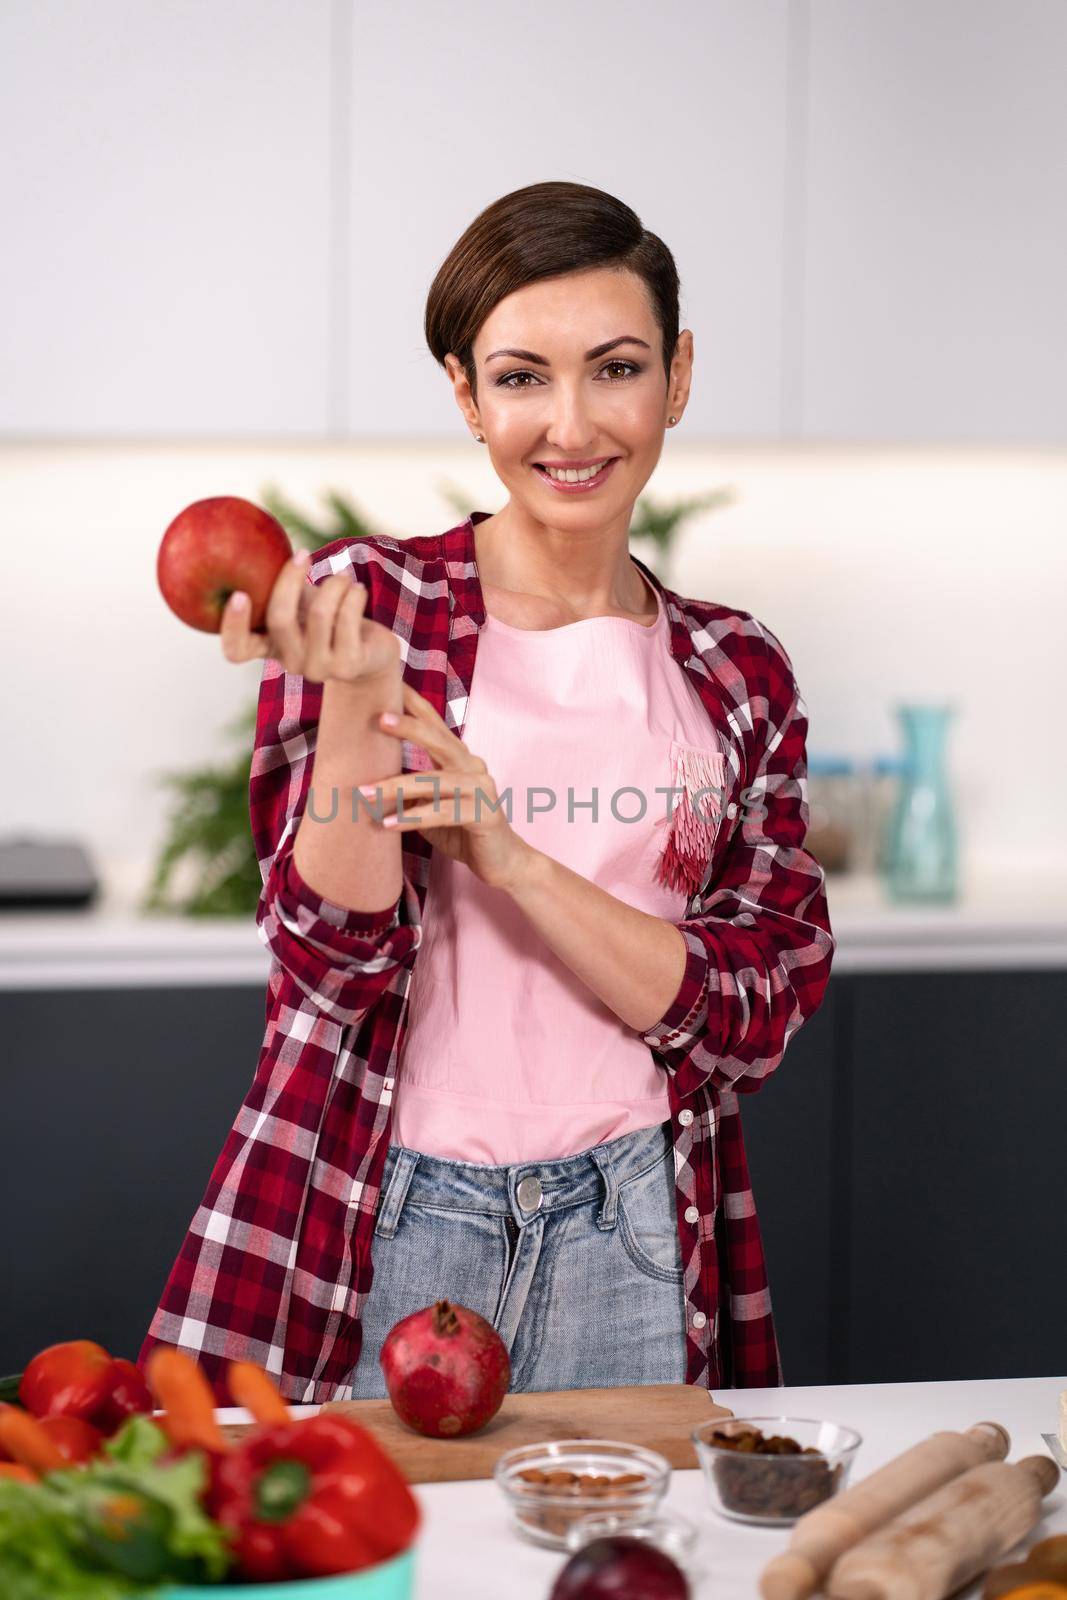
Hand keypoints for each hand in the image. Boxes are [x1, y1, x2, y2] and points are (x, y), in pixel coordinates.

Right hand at [219, 552, 400, 685]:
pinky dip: (353, 594)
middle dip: (290, 580)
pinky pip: (347, 618)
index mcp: (269, 648)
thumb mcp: (300, 601)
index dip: (233, 625)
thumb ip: (278, 585)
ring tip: (343, 577)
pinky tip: (358, 590)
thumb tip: (254, 540)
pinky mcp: (348, 666)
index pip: (236, 649)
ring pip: (319, 614)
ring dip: (334, 584)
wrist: (373, 648)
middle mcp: (291, 663)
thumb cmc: (330, 616)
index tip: (239, 594)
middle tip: (302, 554)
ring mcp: (319, 669)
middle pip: (279, 620)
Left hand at [361, 680, 534, 892]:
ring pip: (435, 781)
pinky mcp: (484, 814)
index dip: (414, 704)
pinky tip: (388, 824)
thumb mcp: (430, 805)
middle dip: (409, 727)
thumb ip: (409, 790)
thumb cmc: (462, 830)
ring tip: (364, 793)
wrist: (503, 862)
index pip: (436, 724)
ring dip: (396, 787)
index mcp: (460, 759)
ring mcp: (482, 789)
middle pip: (440, 740)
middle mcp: (473, 767)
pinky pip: (443, 813)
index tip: (389, 684)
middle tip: (379, 718)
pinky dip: (413, 818)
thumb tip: (365, 779)